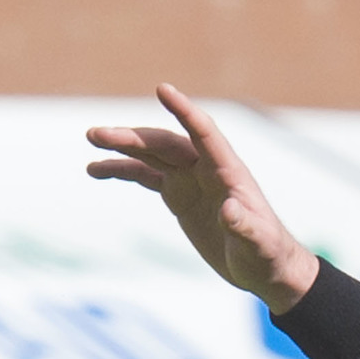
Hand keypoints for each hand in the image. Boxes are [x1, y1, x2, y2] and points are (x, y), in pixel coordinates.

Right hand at [84, 84, 320, 312]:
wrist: (265, 269)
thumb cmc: (267, 255)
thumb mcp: (259, 245)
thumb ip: (245, 227)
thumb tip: (230, 211)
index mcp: (229, 172)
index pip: (204, 133)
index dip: (185, 111)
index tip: (163, 89)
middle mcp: (207, 169)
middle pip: (166, 144)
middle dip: (133, 137)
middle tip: (98, 135)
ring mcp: (190, 179)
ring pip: (152, 155)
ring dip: (122, 148)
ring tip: (91, 141)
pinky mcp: (178, 195)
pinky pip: (146, 176)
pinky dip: (122, 170)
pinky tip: (96, 170)